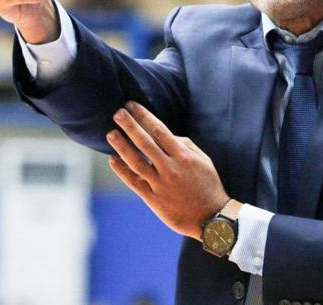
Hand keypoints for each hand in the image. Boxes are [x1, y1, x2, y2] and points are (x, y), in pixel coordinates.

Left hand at [106, 101, 230, 240]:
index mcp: (183, 156)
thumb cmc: (208, 185)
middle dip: (130, 126)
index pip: (159, 130)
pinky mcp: (154, 200)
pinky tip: (113, 160)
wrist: (211, 217)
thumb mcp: (203, 160)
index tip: (132, 105)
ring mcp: (161, 184)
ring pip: (137, 162)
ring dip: (122, 146)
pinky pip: (135, 183)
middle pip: (145, 142)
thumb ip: (185, 145)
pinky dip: (122, 171)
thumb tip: (166, 135)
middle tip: (117, 112)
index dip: (144, 116)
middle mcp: (170, 168)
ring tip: (110, 133)